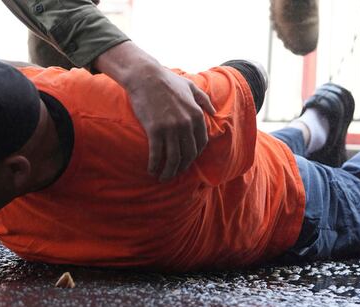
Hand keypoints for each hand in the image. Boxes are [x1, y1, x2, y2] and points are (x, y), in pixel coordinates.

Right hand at [94, 42, 215, 180]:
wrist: (145, 77)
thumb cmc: (167, 81)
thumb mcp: (190, 87)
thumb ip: (204, 100)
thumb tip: (214, 112)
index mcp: (196, 115)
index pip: (200, 144)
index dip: (193, 156)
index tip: (186, 162)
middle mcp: (186, 124)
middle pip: (187, 154)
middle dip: (181, 168)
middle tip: (174, 174)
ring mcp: (170, 128)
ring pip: (173, 158)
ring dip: (168, 171)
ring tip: (163, 177)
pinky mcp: (155, 129)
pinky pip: (156, 153)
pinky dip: (154, 164)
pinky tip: (151, 170)